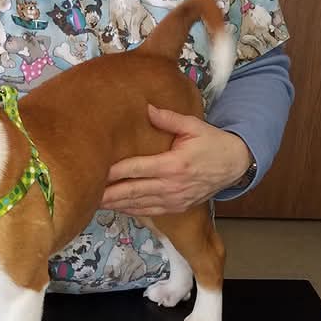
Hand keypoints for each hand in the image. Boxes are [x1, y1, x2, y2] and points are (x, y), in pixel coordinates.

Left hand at [100, 105, 252, 215]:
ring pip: (139, 205)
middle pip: (133, 191)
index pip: (136, 169)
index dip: (114, 172)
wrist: (234, 165)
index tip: (96, 170)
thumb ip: (168, 118)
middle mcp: (172, 185)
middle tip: (86, 194)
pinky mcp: (176, 208)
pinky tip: (116, 208)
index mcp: (174, 164)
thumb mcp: (193, 126)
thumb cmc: (212, 142)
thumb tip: (147, 107)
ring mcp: (174, 200)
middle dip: (108, 194)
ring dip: (116, 205)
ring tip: (94, 203)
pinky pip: (149, 212)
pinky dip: (131, 211)